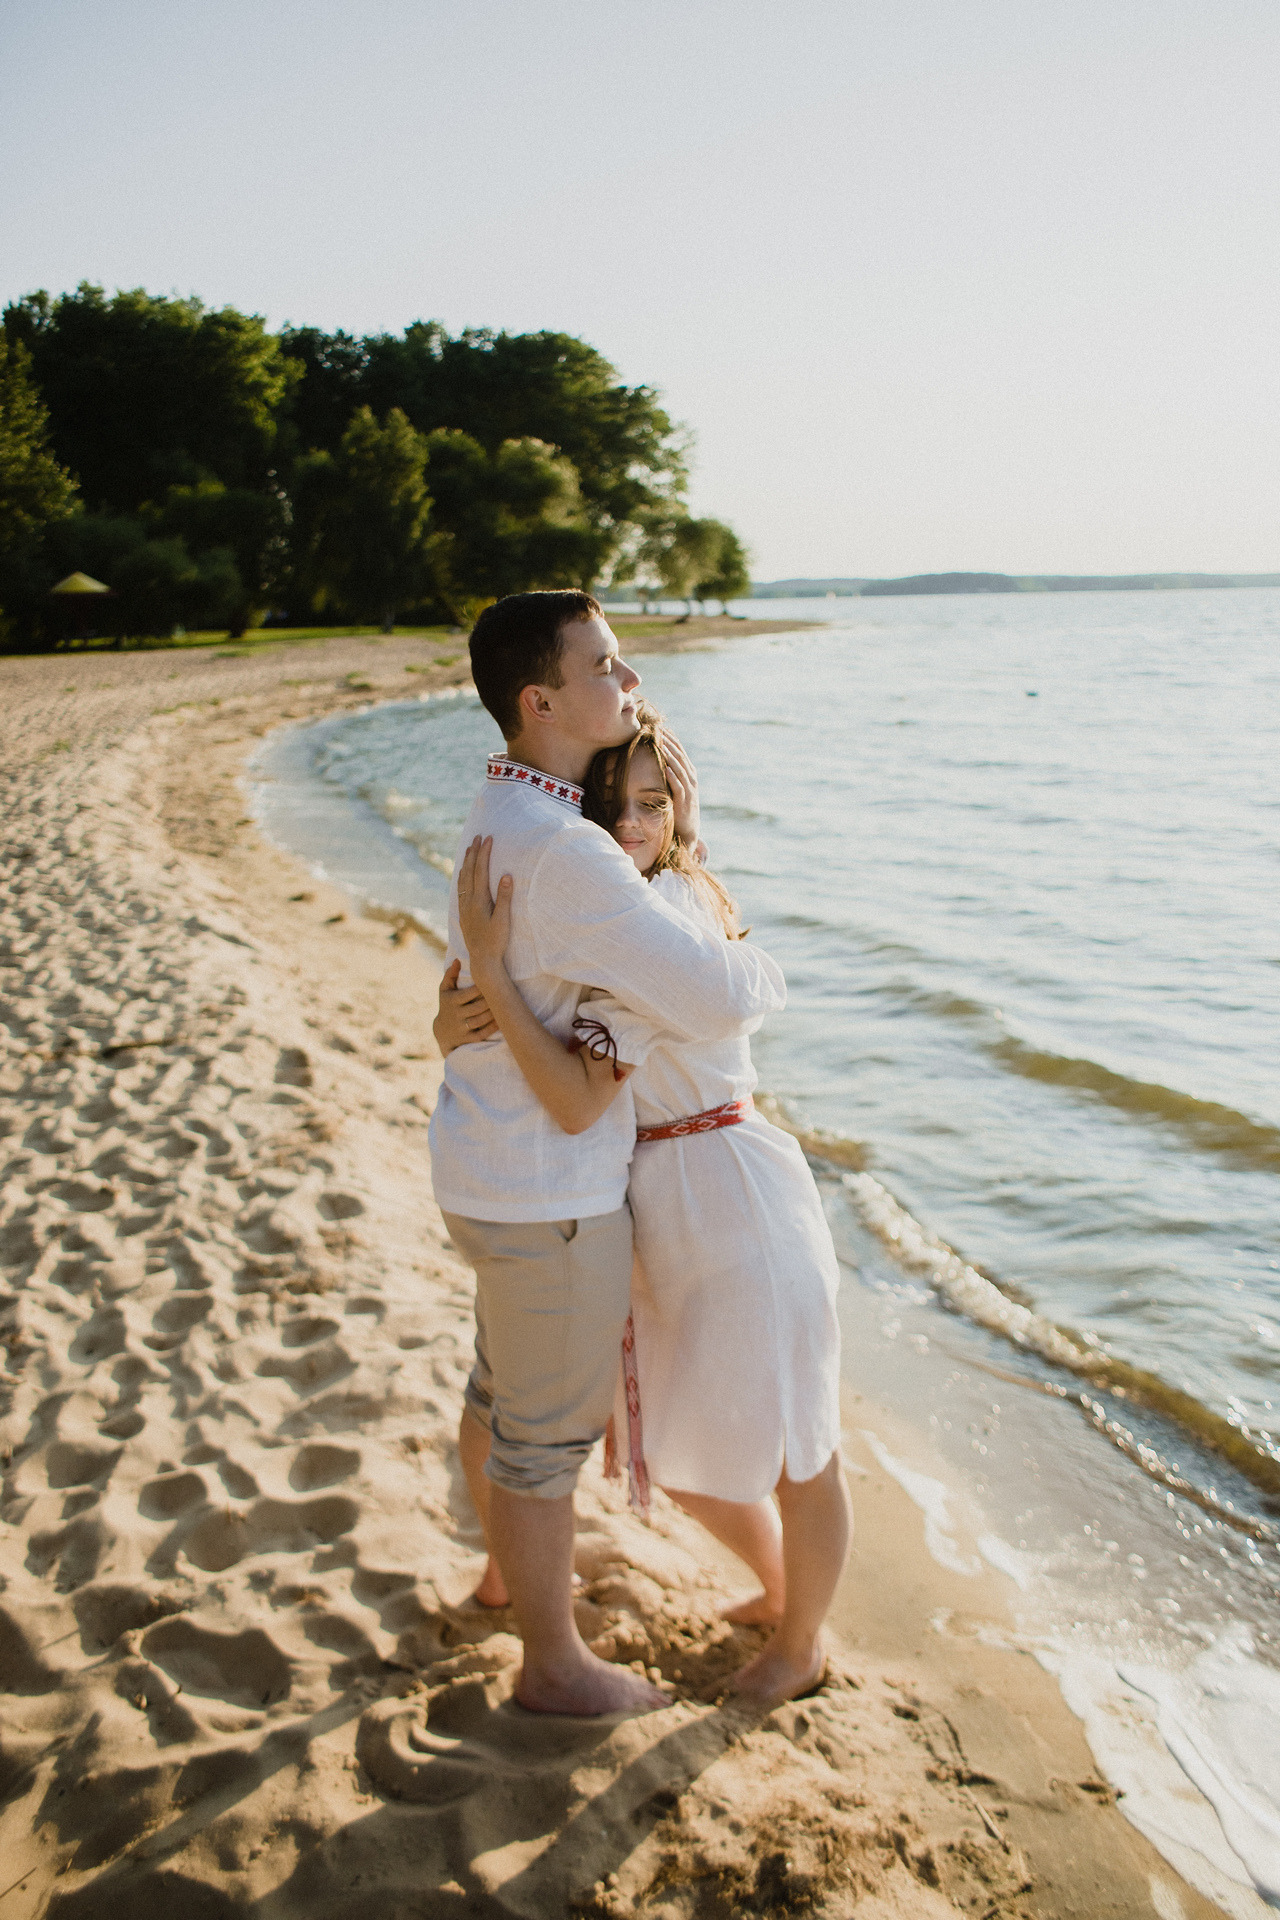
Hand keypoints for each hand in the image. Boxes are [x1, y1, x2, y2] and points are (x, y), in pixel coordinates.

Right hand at [435, 958, 496, 1051]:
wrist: (442, 1031)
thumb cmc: (447, 1004)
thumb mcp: (445, 990)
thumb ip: (450, 974)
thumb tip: (457, 960)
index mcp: (451, 1001)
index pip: (468, 993)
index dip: (482, 988)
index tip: (493, 981)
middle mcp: (455, 1015)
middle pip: (477, 1007)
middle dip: (490, 1001)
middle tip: (504, 993)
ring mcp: (461, 1028)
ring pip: (480, 1020)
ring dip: (493, 1014)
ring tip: (504, 1005)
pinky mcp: (467, 1039)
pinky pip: (482, 1034)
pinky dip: (492, 1028)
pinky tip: (501, 1020)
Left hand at [456, 836, 512, 976]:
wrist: (482, 960)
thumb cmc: (496, 941)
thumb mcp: (503, 920)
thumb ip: (504, 897)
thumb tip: (505, 875)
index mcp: (478, 900)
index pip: (480, 871)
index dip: (484, 853)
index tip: (488, 838)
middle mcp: (468, 901)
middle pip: (469, 871)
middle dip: (473, 852)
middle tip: (477, 836)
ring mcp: (464, 907)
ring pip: (462, 878)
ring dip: (466, 862)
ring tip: (468, 849)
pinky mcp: (464, 913)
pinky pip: (460, 888)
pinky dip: (462, 875)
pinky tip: (463, 874)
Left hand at [661, 728, 699, 847]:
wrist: (688, 830)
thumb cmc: (678, 807)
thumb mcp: (675, 788)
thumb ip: (669, 775)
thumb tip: (656, 761)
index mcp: (689, 773)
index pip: (680, 752)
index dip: (671, 739)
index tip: (661, 727)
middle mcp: (691, 779)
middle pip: (680, 756)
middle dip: (669, 742)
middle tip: (659, 730)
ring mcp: (689, 789)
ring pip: (679, 768)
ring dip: (670, 755)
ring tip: (661, 743)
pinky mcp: (684, 801)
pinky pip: (679, 786)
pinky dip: (673, 776)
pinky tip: (665, 767)